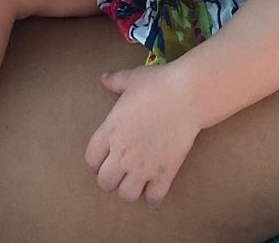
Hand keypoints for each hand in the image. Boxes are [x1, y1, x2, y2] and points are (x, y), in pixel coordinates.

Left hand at [85, 64, 202, 205]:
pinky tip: (155, 187)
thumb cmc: (158, 84)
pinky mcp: (164, 174)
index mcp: (110, 131)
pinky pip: (153, 199)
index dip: (97, 161)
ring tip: (137, 181)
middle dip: (111, 179)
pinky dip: (153, 197)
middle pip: (105, 182)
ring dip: (130, 190)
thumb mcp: (132, 78)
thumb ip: (115, 82)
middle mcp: (122, 154)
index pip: (91, 160)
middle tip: (121, 171)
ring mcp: (142, 167)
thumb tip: (103, 78)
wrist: (187, 94)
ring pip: (126, 195)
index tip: (105, 157)